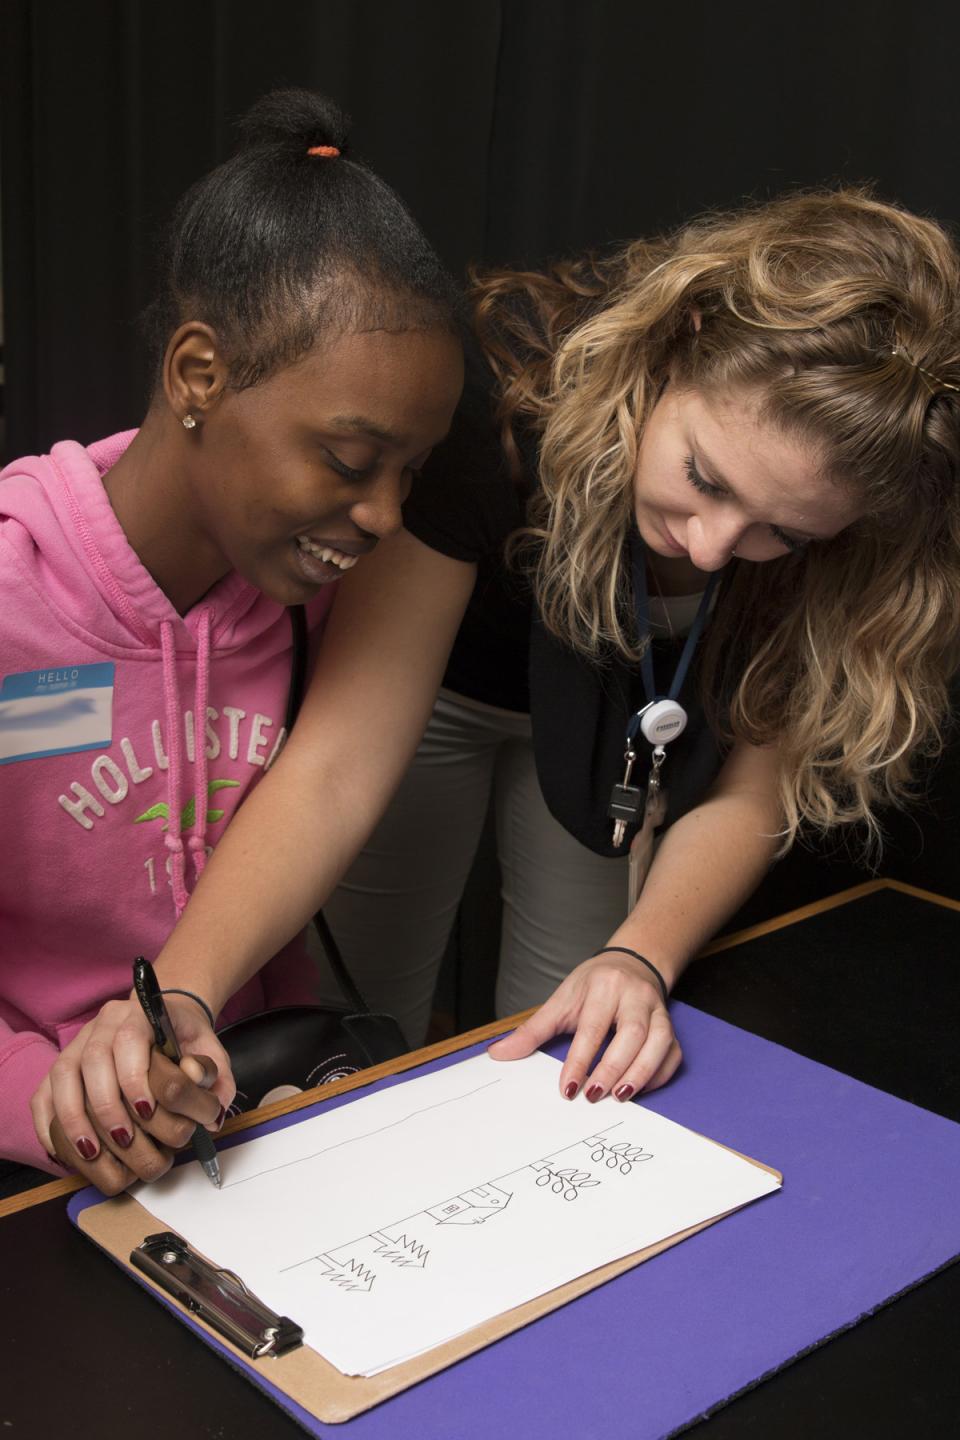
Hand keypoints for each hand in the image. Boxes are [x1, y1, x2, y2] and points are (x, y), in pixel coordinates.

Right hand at [31, 993, 234, 1193]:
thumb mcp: (210, 1049)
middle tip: (125, 1140)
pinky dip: (48, 1122)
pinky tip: (61, 1149)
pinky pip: (43, 1092)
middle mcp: (104, 1023)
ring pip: (62, 1075)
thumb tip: (212, 1113)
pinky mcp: (62, 1065)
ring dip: (74, 1119)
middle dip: (106, 1105)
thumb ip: (216, 1077)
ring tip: (92, 1152)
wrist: (165, 1016)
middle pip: (92, 1059)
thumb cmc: (184, 1038)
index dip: (133, 1076)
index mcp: (141, 1012)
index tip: (147, 1111)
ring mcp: (78, 1043)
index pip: (129, 1037)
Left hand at [487, 952, 680, 1101]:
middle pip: (632, 1033)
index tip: (568, 1089)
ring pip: (659, 1042)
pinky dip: (660, 1074)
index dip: (580, 1060)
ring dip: (642, 1073)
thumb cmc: (592, 985)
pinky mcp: (670, 1025)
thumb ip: (532, 1030)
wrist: (629, 963)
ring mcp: (657, 1009)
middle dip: (613, 1068)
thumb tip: (499, 1054)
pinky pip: (673, 1052)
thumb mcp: (560, 1000)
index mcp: (603, 986)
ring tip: (621, 1096)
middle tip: (594, 1096)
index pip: (592, 1027)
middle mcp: (634, 996)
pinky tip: (640, 1089)